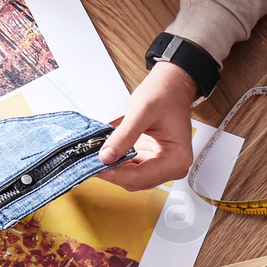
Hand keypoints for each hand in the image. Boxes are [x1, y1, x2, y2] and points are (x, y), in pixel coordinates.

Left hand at [96, 62, 196, 190]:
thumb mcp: (141, 112)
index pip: (142, 176)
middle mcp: (173, 166)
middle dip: (113, 173)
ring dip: (114, 170)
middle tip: (89, 164)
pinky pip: (132, 168)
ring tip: (94, 159)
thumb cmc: (165, 95)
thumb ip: (123, 136)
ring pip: (133, 178)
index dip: (116, 174)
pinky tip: (105, 155)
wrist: (172, 86)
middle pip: (137, 181)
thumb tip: (106, 156)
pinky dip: (118, 164)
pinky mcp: (153, 160)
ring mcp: (163, 165)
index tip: (96, 168)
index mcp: (177, 158)